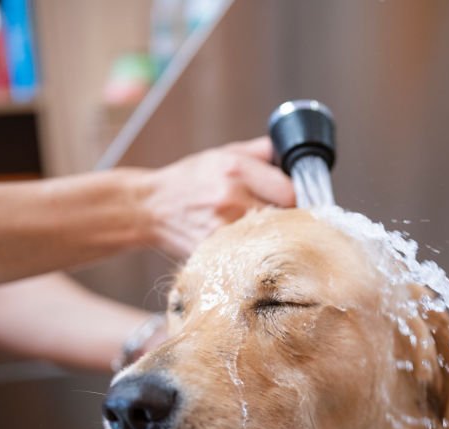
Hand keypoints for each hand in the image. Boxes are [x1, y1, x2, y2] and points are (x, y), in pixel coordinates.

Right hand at [137, 136, 295, 256]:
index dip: (297, 199)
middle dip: (288, 221)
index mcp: (236, 169)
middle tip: (282, 221)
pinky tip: (247, 248)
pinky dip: (253, 254)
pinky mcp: (215, 251)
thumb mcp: (223, 154)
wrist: (151, 208)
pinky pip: (249, 255)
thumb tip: (292, 152)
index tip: (294, 203)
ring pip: (269, 240)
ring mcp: (222, 228)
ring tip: (263, 234)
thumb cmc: (190, 180)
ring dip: (273, 239)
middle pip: (284, 218)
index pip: (290, 191)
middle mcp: (231, 198)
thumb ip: (261, 152)